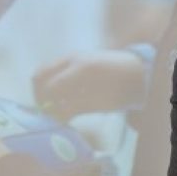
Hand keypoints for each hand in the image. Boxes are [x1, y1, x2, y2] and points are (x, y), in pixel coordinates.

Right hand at [33, 50, 147, 119]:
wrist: (137, 70)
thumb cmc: (122, 88)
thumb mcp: (101, 102)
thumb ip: (76, 108)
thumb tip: (55, 118)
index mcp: (81, 69)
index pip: (52, 87)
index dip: (47, 105)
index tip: (48, 119)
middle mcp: (71, 59)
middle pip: (40, 75)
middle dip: (39, 95)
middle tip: (47, 112)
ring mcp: (70, 56)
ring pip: (43, 71)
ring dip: (43, 89)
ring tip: (53, 106)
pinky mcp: (72, 59)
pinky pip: (53, 70)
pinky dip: (51, 83)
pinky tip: (60, 97)